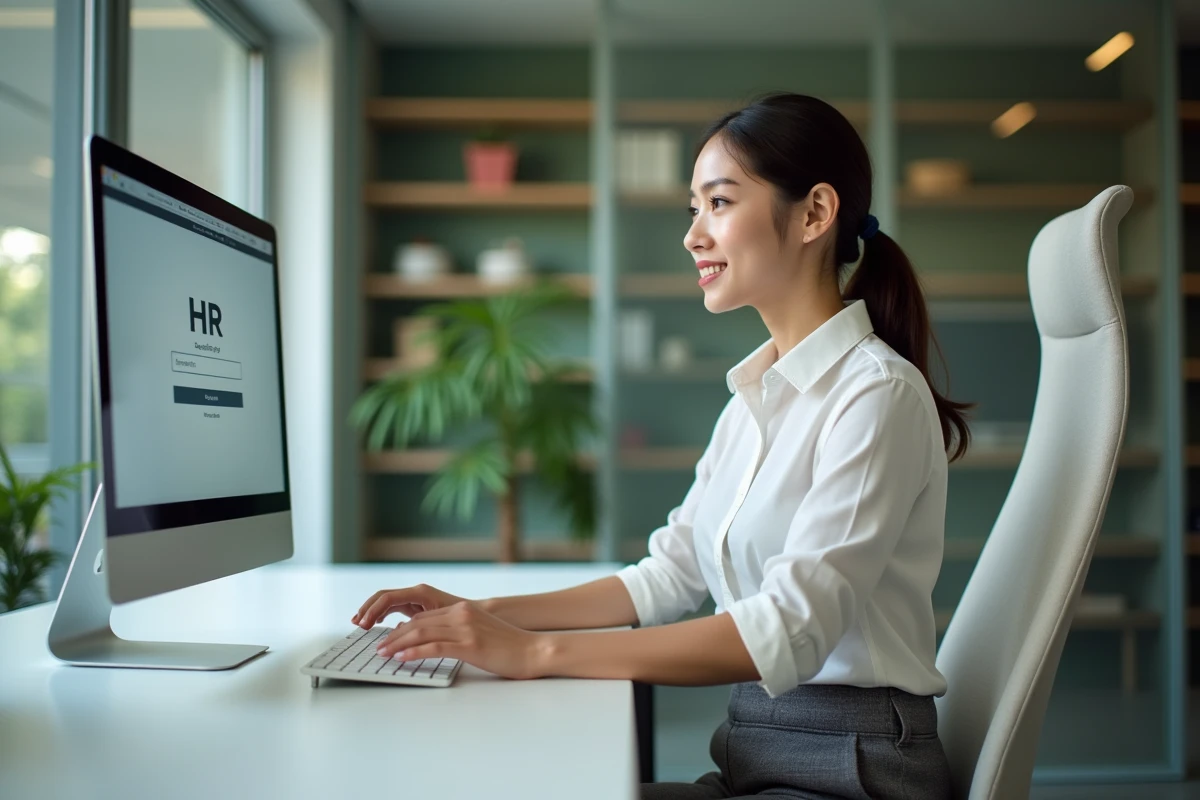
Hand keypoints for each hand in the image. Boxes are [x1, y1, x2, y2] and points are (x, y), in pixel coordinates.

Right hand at [352, 584, 466, 628]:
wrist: (482, 613)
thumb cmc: (466, 616)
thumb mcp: (443, 620)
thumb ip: (422, 624)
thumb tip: (400, 629)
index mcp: (421, 593)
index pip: (388, 597)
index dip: (372, 610)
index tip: (363, 624)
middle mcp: (417, 592)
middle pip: (383, 597)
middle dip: (367, 609)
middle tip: (356, 624)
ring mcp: (416, 598)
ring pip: (386, 601)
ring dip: (372, 611)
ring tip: (360, 625)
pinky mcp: (417, 606)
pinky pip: (393, 607)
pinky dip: (381, 614)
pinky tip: (374, 624)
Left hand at [375, 601, 550, 680]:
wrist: (531, 651)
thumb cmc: (507, 647)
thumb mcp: (479, 633)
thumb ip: (457, 632)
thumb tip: (431, 642)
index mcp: (463, 610)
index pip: (424, 617)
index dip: (403, 629)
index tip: (388, 640)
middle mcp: (462, 614)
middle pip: (419, 623)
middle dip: (394, 636)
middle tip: (379, 648)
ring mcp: (466, 628)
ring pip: (422, 633)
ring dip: (398, 644)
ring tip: (384, 654)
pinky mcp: (470, 644)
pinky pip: (434, 646)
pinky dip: (414, 652)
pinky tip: (402, 658)